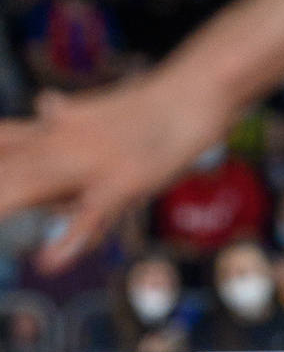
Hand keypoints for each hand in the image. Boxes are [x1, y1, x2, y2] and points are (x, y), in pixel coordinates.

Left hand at [0, 71, 227, 270]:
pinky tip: (49, 263)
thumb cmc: (159, 101)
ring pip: (34, 190)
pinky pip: (91, 216)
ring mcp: (91, 164)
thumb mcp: (107, 112)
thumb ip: (72, 115)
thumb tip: (47, 102)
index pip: (3, 142)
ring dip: (9, 206)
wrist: (195, 89)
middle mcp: (64, 144)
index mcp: (57, 129)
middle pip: (9, 169)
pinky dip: (70, 240)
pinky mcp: (122, 182)